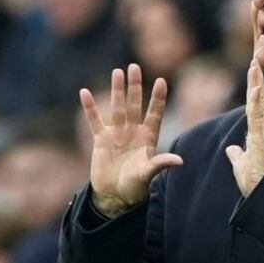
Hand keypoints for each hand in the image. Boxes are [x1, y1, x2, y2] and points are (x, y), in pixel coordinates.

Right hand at [80, 64, 182, 215]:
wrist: (115, 196)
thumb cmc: (135, 186)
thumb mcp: (148, 174)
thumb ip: (160, 164)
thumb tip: (179, 160)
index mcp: (147, 138)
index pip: (154, 113)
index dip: (158, 98)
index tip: (161, 81)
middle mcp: (133, 132)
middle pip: (134, 105)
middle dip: (134, 86)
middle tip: (134, 66)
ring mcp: (116, 134)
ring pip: (117, 108)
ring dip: (116, 91)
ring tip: (117, 72)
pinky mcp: (100, 140)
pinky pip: (94, 120)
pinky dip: (89, 108)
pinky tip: (85, 93)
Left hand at [225, 59, 263, 196]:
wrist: (262, 195)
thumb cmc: (255, 182)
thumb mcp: (241, 165)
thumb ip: (238, 155)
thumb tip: (232, 150)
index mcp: (258, 134)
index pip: (254, 108)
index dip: (254, 91)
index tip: (253, 74)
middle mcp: (263, 131)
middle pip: (258, 102)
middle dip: (256, 81)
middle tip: (255, 61)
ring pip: (259, 105)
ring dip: (257, 86)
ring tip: (255, 67)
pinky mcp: (262, 140)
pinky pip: (259, 118)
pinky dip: (258, 103)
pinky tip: (256, 89)